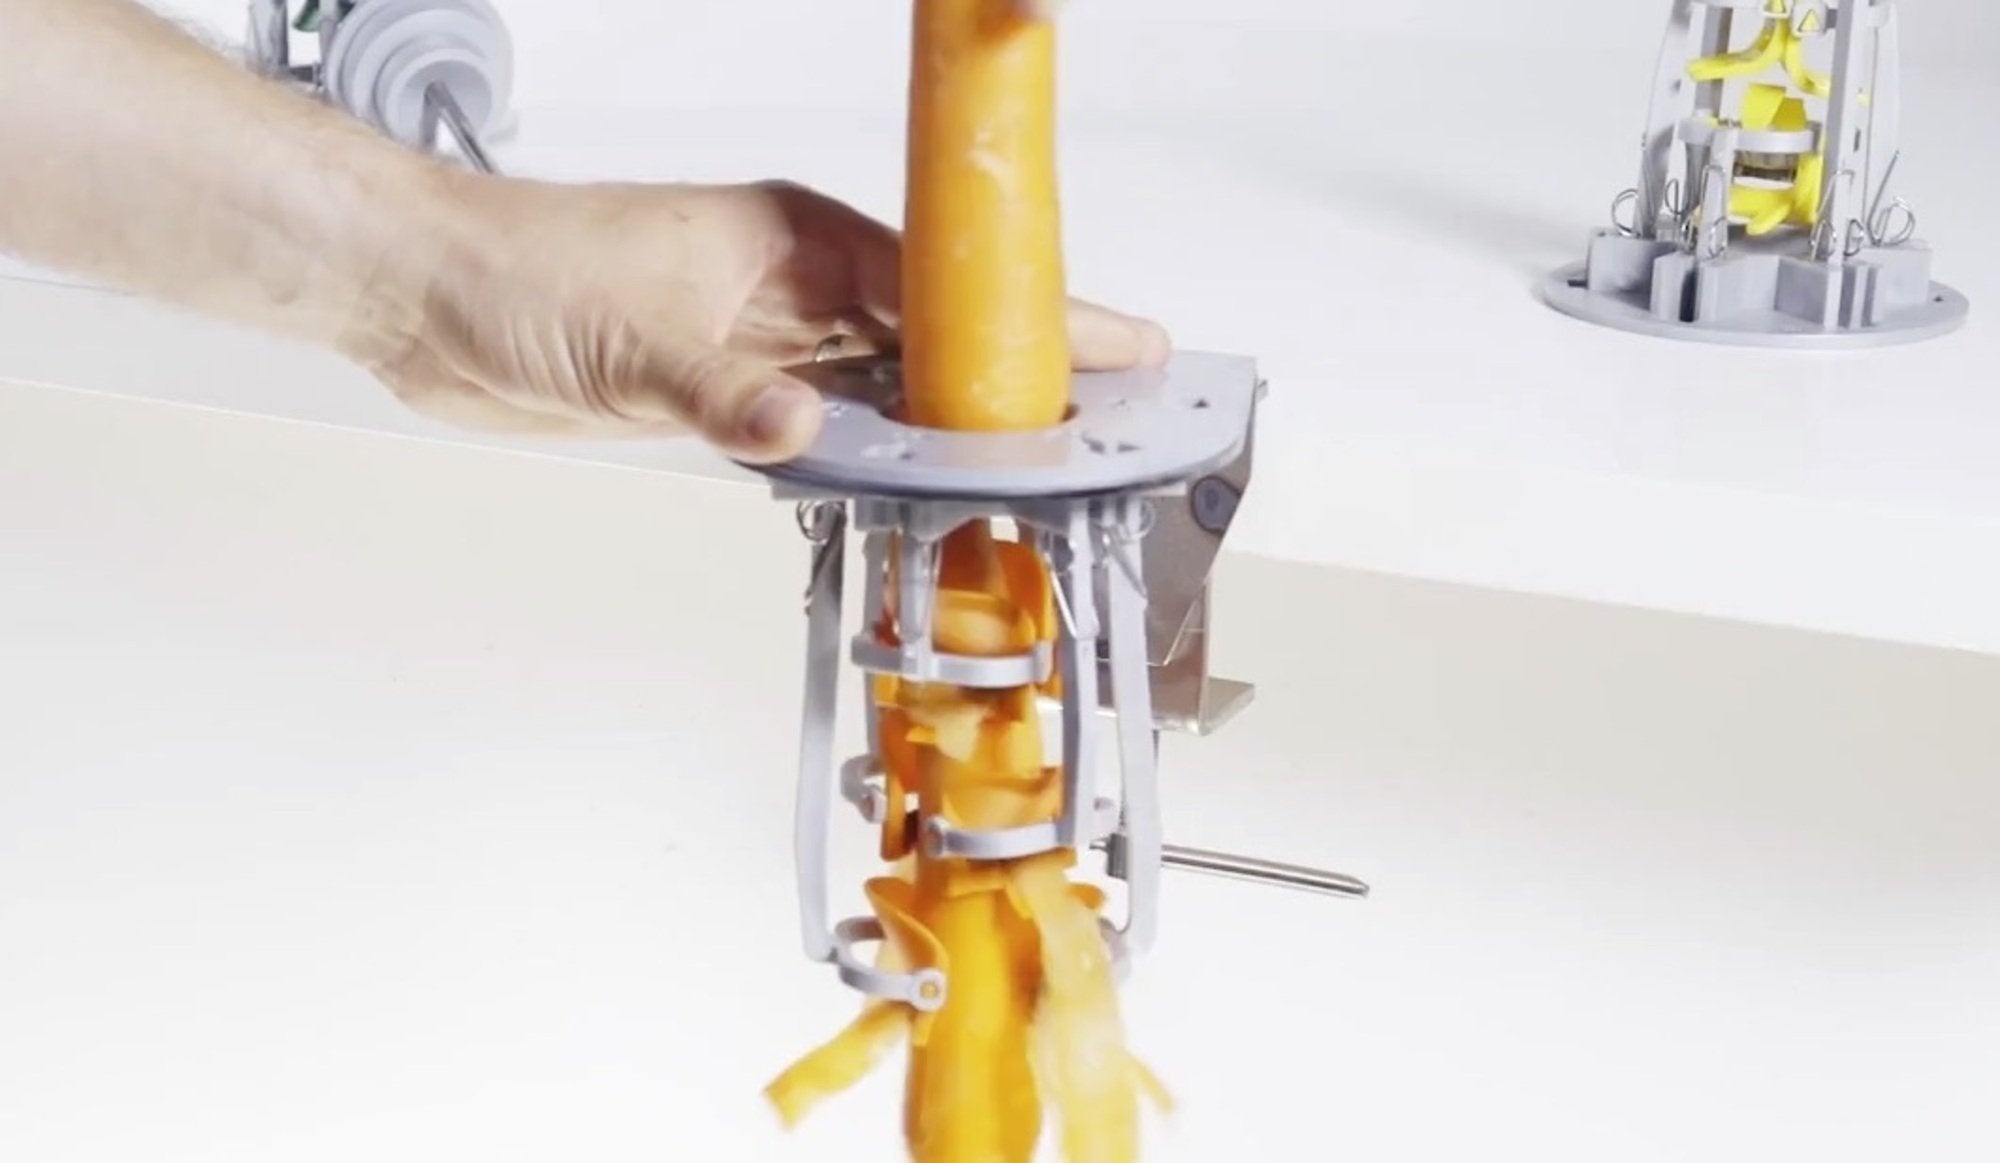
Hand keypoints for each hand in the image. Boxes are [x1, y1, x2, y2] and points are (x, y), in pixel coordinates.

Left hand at [366, 176, 1170, 462]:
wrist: (426, 297)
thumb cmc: (516, 273)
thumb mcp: (627, 338)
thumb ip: (721, 393)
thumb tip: (802, 433)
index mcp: (793, 241)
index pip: (943, 281)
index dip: (1038, 316)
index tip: (1127, 346)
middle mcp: (794, 288)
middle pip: (937, 340)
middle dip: (1018, 384)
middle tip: (1106, 431)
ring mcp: (767, 340)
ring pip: (890, 392)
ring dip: (950, 433)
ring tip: (1035, 476)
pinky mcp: (730, 390)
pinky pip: (833, 431)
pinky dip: (876, 463)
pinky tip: (919, 496)